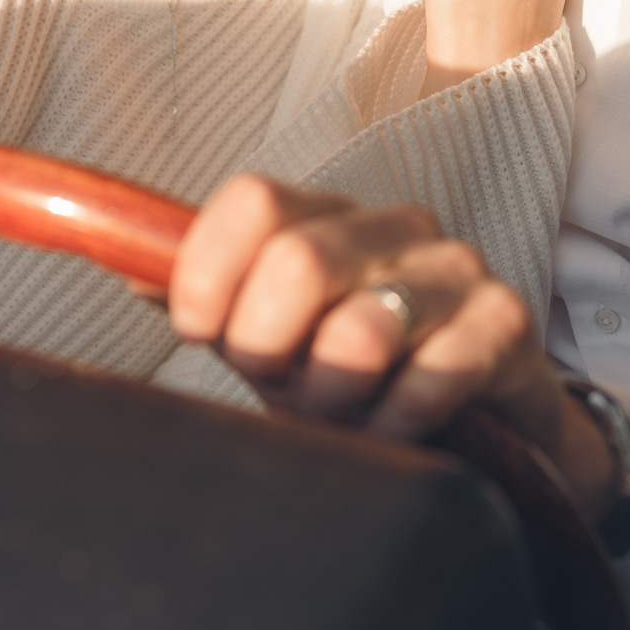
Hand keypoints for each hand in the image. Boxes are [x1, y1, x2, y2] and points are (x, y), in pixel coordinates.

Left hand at [171, 174, 621, 513]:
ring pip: (362, 330)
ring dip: (335, 399)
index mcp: (324, 215)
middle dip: (271, 347)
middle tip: (284, 382)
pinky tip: (395, 429)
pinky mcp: (505, 324)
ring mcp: (455, 269)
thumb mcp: (265, 335)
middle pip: (299, 261)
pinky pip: (430, 380)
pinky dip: (395, 425)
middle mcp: (393, 226)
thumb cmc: (350, 375)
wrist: (470, 421)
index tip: (203, 333)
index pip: (252, 200)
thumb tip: (125, 265)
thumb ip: (201, 296)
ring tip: (344, 411)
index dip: (209, 274)